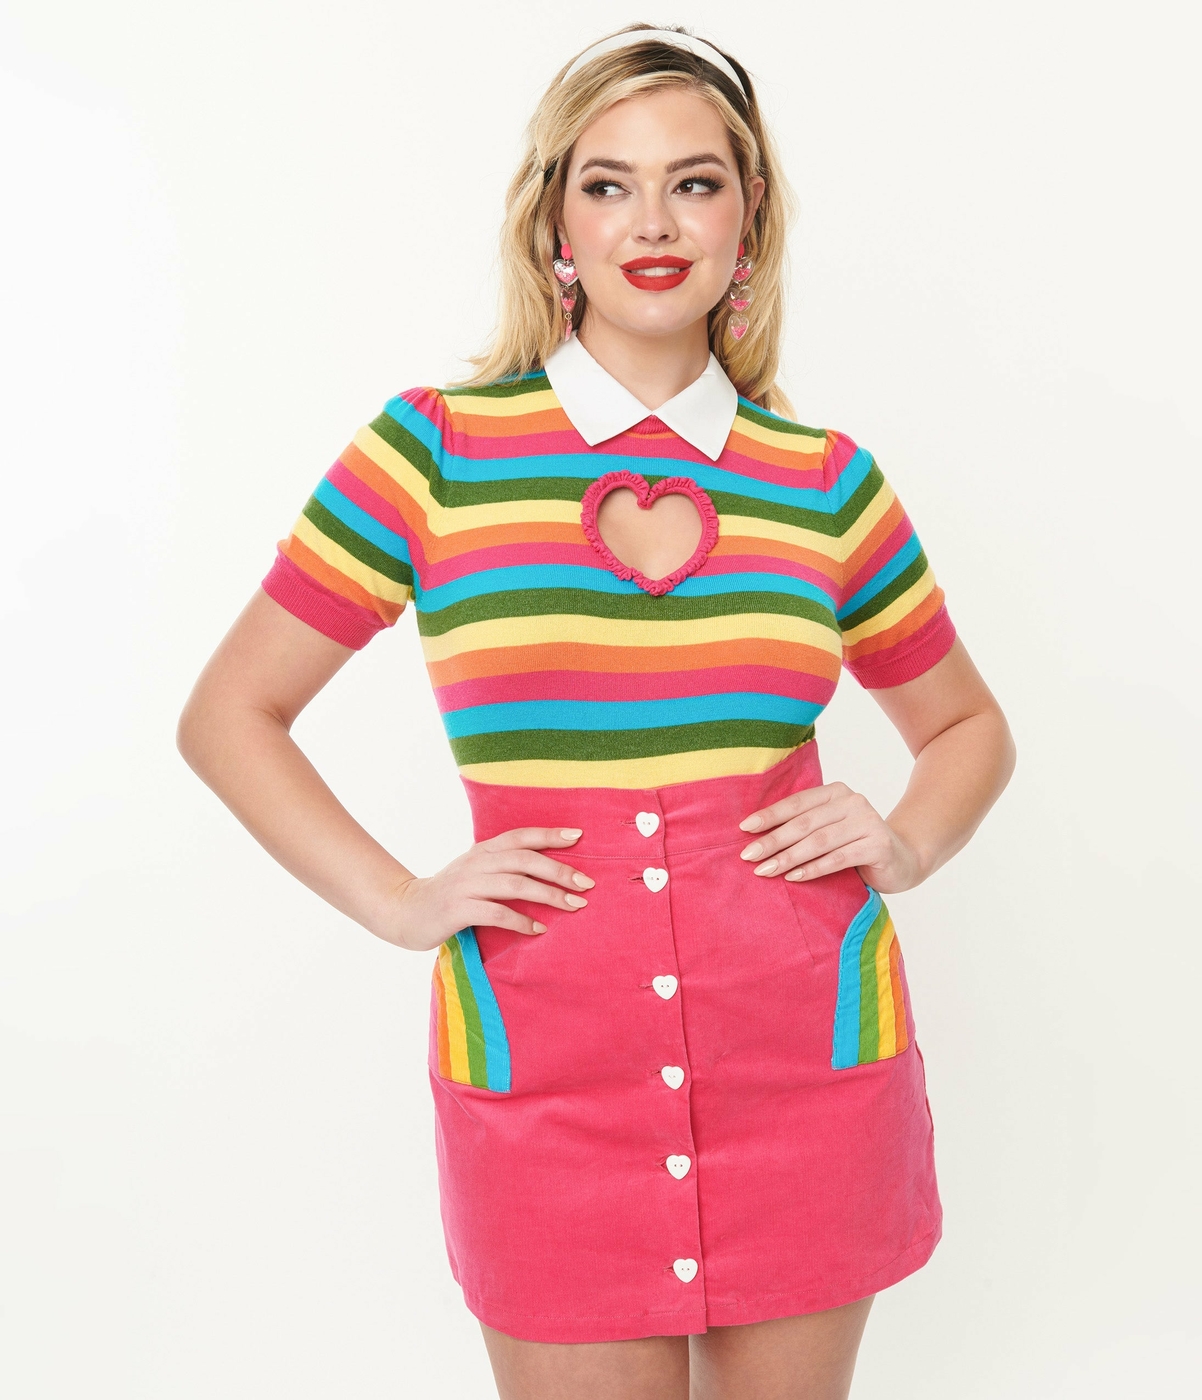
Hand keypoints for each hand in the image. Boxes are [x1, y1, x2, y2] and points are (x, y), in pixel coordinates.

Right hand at [379, 826, 594, 951]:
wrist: (405, 910)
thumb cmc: (450, 892)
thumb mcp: (476, 871)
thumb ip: (504, 866)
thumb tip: (547, 867)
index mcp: (483, 850)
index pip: (521, 836)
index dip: (550, 834)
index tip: (579, 837)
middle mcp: (477, 863)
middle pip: (525, 860)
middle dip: (560, 871)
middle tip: (587, 884)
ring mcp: (466, 885)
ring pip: (516, 885)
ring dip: (549, 895)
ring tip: (574, 906)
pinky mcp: (458, 910)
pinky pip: (496, 914)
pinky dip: (521, 921)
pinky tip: (539, 929)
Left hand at [738, 782, 923, 893]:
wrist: (903, 859)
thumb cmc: (856, 845)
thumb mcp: (830, 830)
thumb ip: (805, 826)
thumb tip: (756, 836)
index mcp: (836, 792)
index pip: (797, 803)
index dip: (769, 815)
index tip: (744, 829)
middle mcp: (853, 801)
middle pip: (804, 823)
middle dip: (773, 840)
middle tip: (748, 856)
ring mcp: (868, 822)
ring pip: (819, 841)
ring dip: (788, 857)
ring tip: (765, 870)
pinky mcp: (878, 845)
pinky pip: (839, 858)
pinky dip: (814, 868)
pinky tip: (794, 877)